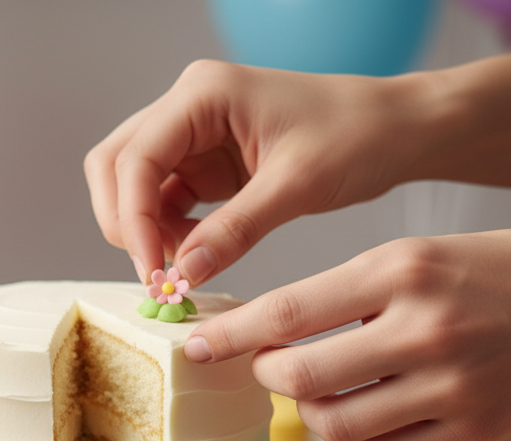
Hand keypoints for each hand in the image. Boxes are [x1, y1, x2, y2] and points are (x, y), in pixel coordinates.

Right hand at [83, 60, 422, 285]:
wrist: (393, 131)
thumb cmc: (356, 136)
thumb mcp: (296, 186)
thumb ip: (235, 230)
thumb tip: (184, 274)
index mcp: (203, 94)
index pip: (135, 158)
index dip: (131, 219)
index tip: (152, 273)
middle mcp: (188, 109)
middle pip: (117, 167)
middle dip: (125, 224)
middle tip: (156, 276)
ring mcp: (194, 138)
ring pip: (134, 189)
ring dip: (145, 234)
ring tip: (183, 272)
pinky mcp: (206, 168)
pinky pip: (165, 205)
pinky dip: (170, 237)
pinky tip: (196, 260)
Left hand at [181, 229, 510, 440]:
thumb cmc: (506, 273)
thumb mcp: (426, 255)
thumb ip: (352, 293)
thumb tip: (277, 338)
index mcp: (403, 269)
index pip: (287, 312)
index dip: (229, 336)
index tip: (194, 345)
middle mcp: (421, 328)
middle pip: (298, 378)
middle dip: (268, 378)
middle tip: (271, 370)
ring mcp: (448, 387)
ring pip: (334, 424)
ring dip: (314, 413)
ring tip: (330, 391)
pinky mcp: (469, 433)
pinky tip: (372, 417)